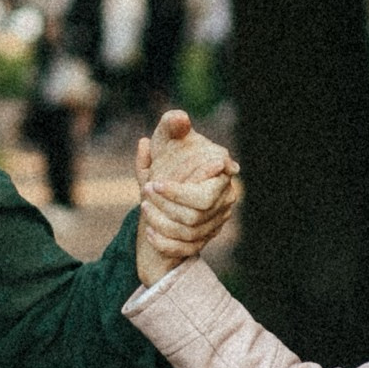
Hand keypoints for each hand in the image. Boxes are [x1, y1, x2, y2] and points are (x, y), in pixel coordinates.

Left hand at [134, 107, 237, 280]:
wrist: (166, 187)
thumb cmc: (170, 157)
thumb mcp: (166, 140)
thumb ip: (171, 126)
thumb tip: (179, 118)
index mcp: (221, 172)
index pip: (206, 191)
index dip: (178, 192)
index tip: (154, 184)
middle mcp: (225, 197)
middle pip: (198, 213)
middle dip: (168, 205)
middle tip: (145, 193)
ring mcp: (217, 220)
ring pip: (190, 231)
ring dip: (161, 221)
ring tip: (143, 207)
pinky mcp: (206, 238)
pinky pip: (186, 248)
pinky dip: (165, 242)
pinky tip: (149, 231)